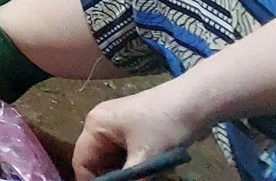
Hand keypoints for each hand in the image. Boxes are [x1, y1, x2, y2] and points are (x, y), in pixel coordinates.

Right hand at [75, 84, 201, 180]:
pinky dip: (138, 168)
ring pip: (116, 161)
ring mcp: (119, 128)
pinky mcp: (136, 133)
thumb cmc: (164, 124)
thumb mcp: (146, 156)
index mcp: (96, 125)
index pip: (81, 160)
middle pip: (98, 162)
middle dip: (114, 177)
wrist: (194, 102)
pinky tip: (154, 173)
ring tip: (148, 178)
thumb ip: (131, 178)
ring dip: (128, 175)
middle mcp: (102, 126)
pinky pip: (129, 157)